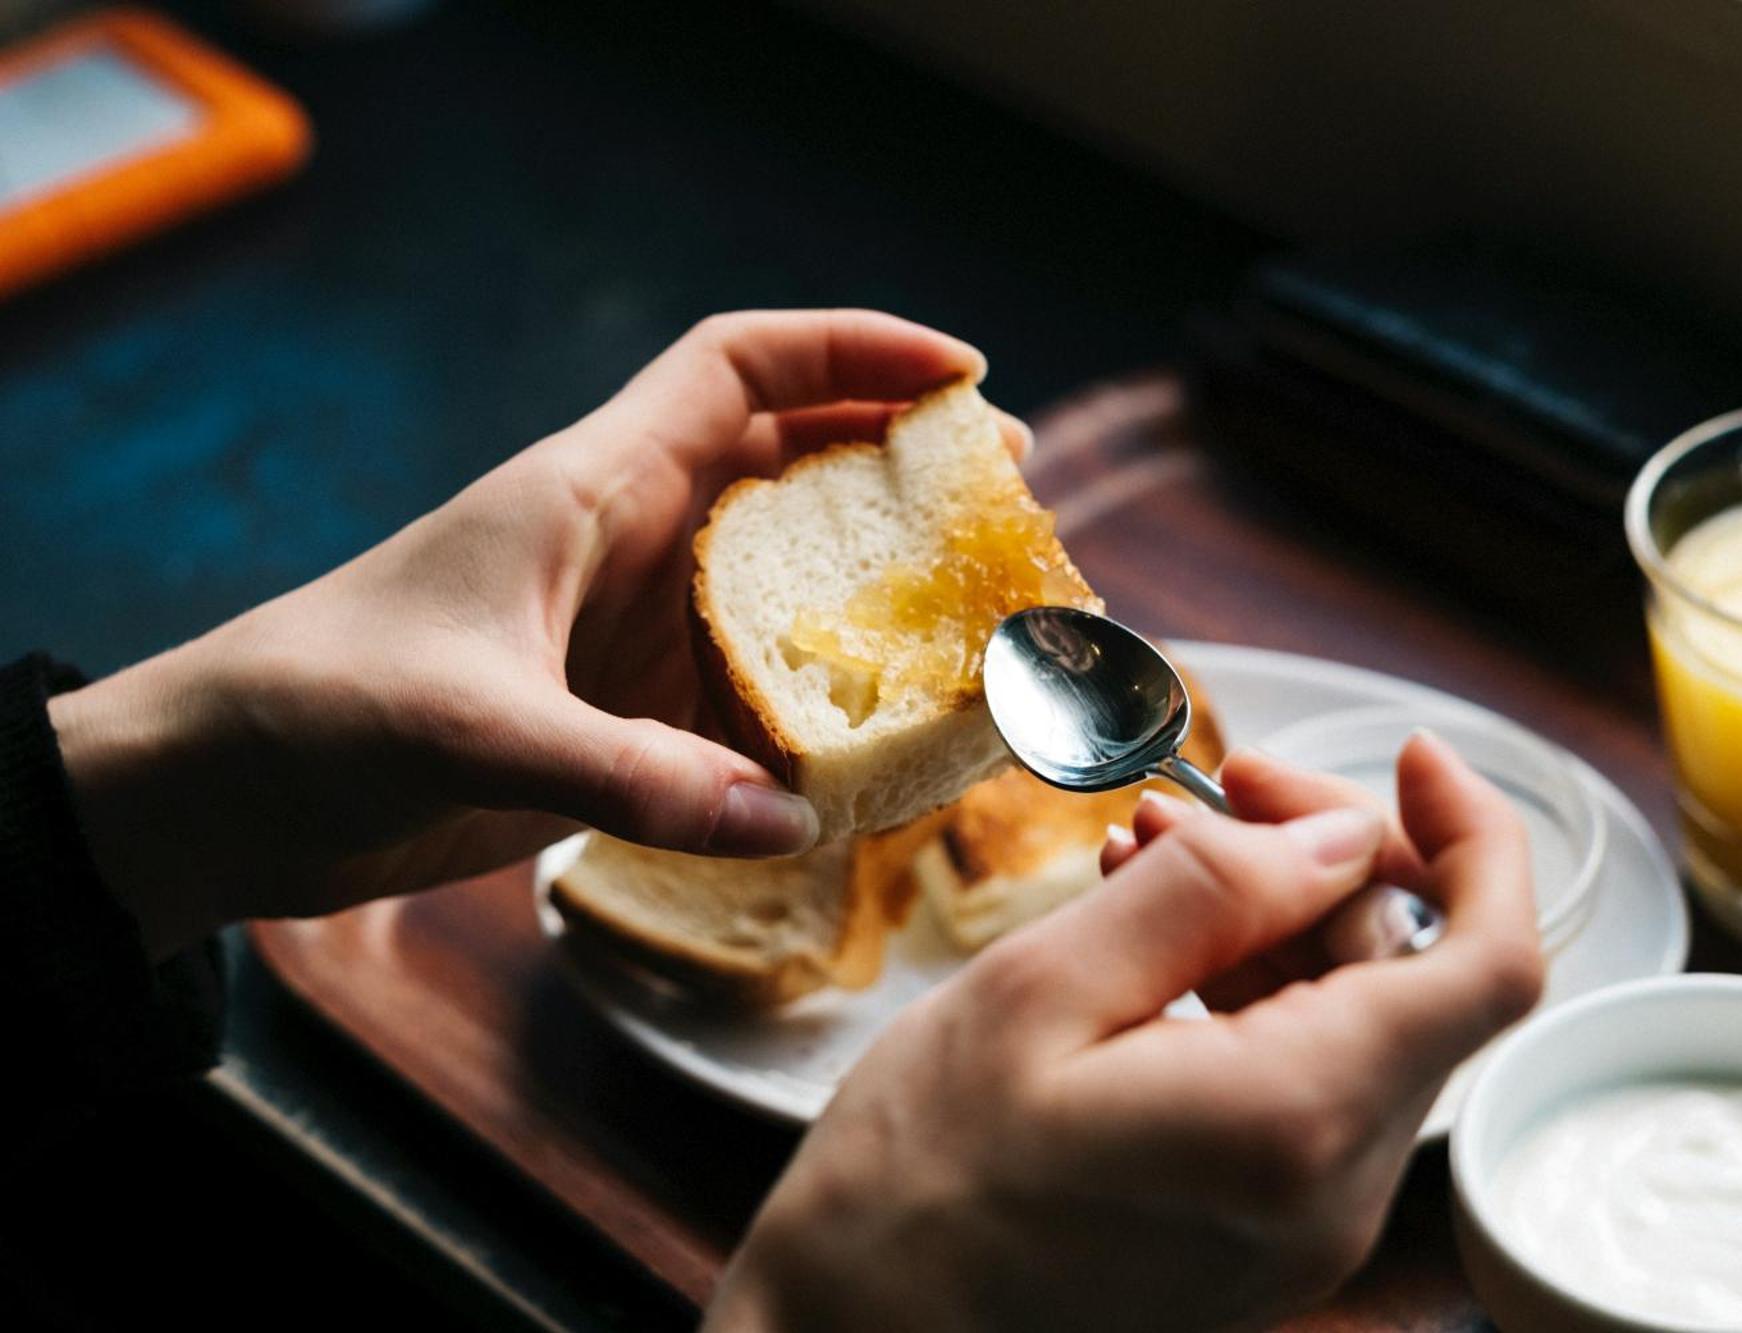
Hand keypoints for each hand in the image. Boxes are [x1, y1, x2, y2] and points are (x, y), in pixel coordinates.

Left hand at [50, 310, 1013, 959]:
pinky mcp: (624, 717)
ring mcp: (631, 631)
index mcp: (594, 485)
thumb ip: (632, 777)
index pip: (741, 367)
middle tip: (1006, 496)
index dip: (857, 347)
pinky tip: (882, 744)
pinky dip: (822, 707)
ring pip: (784, 583)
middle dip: (901, 465)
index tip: (967, 371)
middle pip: (792, 464)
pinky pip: (750, 695)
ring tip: (977, 616)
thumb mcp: (476, 728)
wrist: (228, 790)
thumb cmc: (324, 707)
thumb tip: (790, 817)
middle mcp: (629, 543)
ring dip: (874, 591)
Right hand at [706, 739, 1542, 1332]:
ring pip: (1360, 1027)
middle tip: (1212, 792)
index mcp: (1294, 1121)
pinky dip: (1253, 995)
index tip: (1414, 758)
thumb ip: (1209, 896)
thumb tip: (1339, 837)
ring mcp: (1307, 1229)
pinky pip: (1306, 1085)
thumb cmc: (918, 1178)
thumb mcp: (1042, 992)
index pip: (1490, 965)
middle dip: (1331, 863)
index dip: (1477, 839)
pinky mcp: (1267, 1240)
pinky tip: (1152, 946)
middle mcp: (1335, 1194)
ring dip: (1279, 924)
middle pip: (1416, 981)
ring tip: (1145, 856)